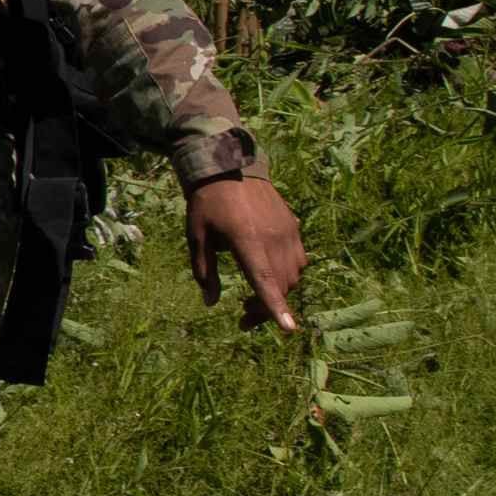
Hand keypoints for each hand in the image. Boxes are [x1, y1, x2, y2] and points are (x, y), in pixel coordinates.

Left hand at [186, 173, 309, 331]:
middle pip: (282, 285)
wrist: (230, 166)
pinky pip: (299, 260)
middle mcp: (273, 238)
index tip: (289, 328)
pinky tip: (270, 274)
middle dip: (266, 308)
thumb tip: (210, 303)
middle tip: (244, 316)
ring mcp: (288, 232)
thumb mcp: (197, 237)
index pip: (265, 280)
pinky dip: (288, 275)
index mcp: (247, 241)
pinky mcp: (294, 227)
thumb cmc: (207, 203)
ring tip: (253, 298)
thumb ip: (204, 271)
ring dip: (279, 292)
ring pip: (294, 275)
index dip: (275, 306)